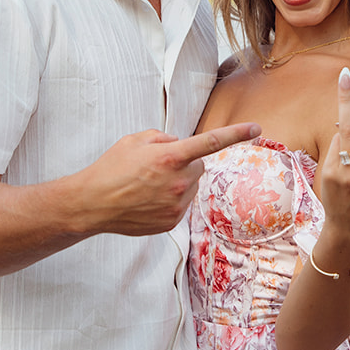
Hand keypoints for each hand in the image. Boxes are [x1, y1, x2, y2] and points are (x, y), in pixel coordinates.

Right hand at [79, 119, 259, 235]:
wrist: (92, 204)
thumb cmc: (111, 168)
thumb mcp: (135, 140)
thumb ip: (163, 138)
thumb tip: (178, 144)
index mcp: (170, 157)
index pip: (210, 142)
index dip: (236, 134)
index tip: (256, 128)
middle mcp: (178, 182)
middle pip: (198, 166)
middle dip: (184, 162)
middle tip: (156, 166)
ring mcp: (176, 205)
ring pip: (190, 186)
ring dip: (178, 182)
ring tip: (148, 185)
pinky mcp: (172, 221)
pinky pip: (182, 204)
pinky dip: (171, 199)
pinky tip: (148, 200)